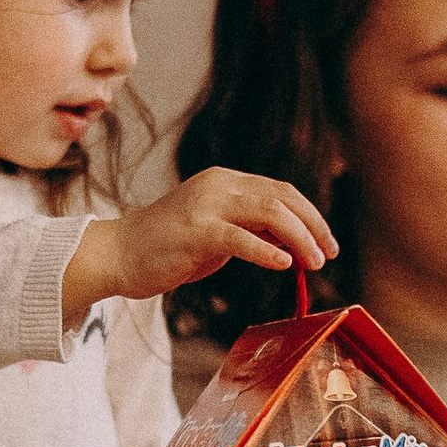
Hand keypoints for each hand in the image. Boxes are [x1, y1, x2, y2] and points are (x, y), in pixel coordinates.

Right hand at [66, 171, 335, 327]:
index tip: (327, 242)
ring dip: (299, 238)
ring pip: (269, 213)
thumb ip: (251, 229)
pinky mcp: (194, 230)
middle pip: (282, 197)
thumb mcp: (218, 232)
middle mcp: (219, 184)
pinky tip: (284, 265)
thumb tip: (293, 240)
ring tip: (314, 263)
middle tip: (329, 254)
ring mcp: (205, 205)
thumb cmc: (169, 248)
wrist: (117, 254)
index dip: (310, 214)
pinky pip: (240, 238)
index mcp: (226, 181)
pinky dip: (266, 251)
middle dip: (313, 226)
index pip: (281, 190)